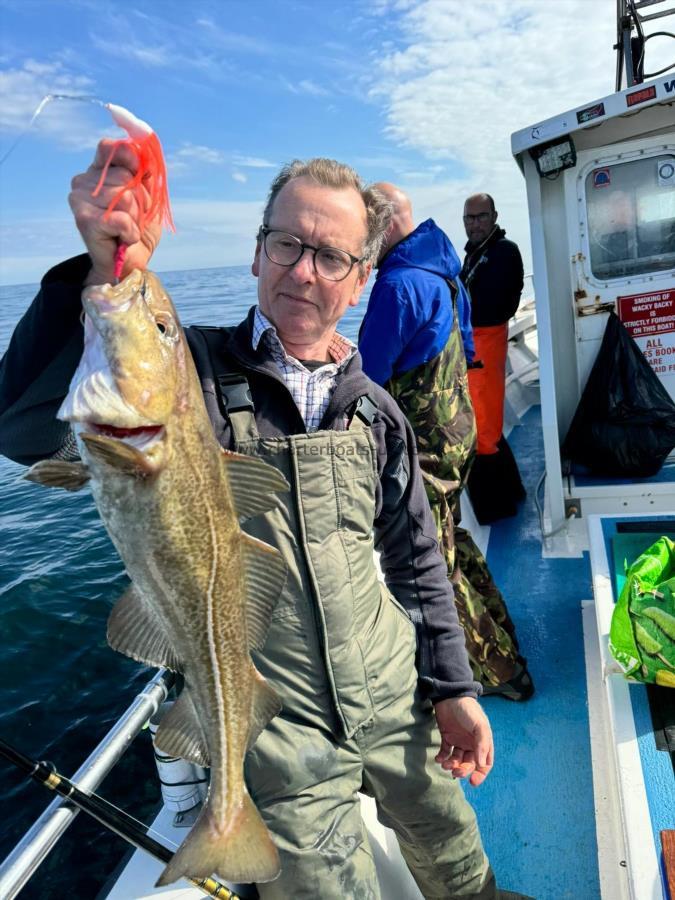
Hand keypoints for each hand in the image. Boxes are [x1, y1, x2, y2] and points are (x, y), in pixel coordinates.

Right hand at [68, 139, 161, 284]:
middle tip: (133, 217)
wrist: (128, 263)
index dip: (131, 160)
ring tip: (127, 228)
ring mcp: (79, 200)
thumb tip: (144, 148)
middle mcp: (83, 181)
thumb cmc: (137, 227)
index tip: (139, 178)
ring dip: (136, 219)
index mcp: (97, 170)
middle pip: (125, 177)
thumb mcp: (147, 194)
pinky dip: (131, 232)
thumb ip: (145, 170)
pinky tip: (123, 238)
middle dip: (140, 200)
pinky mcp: (84, 220)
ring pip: (126, 198)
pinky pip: (122, 219)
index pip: (112, 148)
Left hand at [434, 696, 492, 786]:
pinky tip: (438, 758)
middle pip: (469, 764)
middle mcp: (471, 743)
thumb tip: (481, 765)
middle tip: (455, 772)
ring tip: (445, 764)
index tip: (472, 782)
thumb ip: (482, 744)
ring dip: (452, 765)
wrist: (450, 695)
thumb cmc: (468, 709)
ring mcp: (459, 740)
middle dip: (463, 771)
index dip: (480, 774)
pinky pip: (445, 752)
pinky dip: (442, 758)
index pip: (485, 763)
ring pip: (457, 760)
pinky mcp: (447, 737)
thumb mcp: (479, 725)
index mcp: (483, 742)